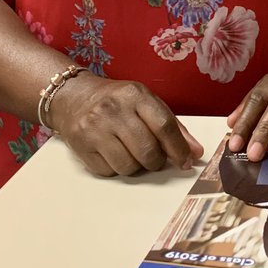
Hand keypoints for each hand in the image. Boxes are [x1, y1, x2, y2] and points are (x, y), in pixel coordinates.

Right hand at [49, 73, 202, 176]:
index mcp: (135, 95)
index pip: (164, 126)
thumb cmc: (117, 101)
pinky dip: (116, 168)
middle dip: (156, 161)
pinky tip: (113, 153)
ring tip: (131, 152)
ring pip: (129, 166)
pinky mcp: (81, 146)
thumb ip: (173, 126)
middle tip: (154, 158)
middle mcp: (114, 109)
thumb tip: (195, 153)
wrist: (73, 97)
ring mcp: (95, 128)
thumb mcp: (146, 102)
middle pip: (148, 151)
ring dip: (136, 166)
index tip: (186, 162)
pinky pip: (109, 172)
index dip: (179, 149)